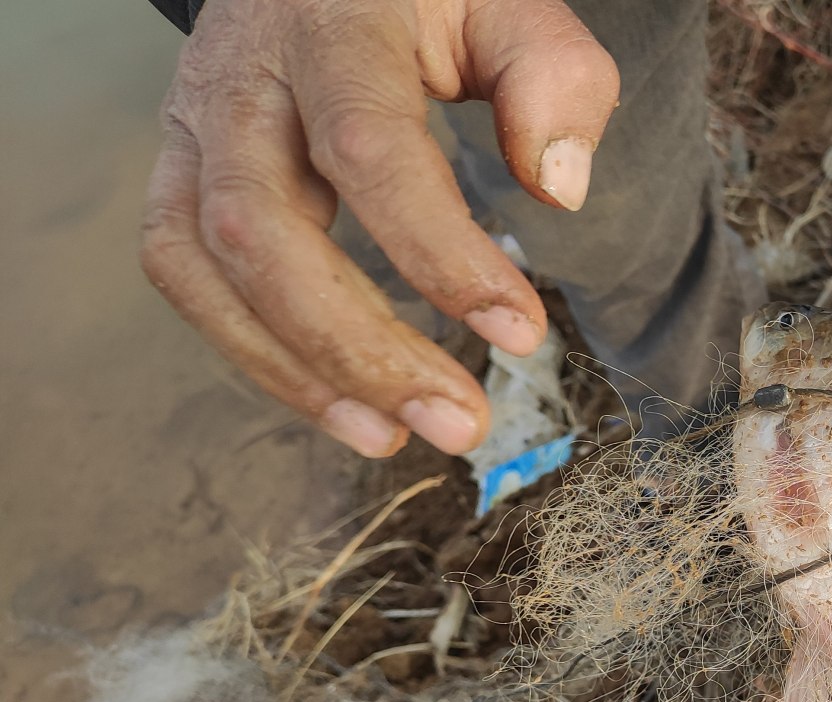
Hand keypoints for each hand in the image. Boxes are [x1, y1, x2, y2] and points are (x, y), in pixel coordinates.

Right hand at [140, 0, 618, 456]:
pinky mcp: (182, 170)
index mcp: (330, 29)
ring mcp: (194, 126)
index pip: (370, 151)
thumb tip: (558, 190)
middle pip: (263, 230)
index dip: (440, 254)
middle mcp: (241, 79)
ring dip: (296, 372)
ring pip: (204, 266)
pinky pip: (187, 275)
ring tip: (392, 437)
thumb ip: (554, 80)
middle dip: (361, 347)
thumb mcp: (511, 5)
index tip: (519, 334)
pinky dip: (255, 353)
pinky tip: (339, 402)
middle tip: (458, 423)